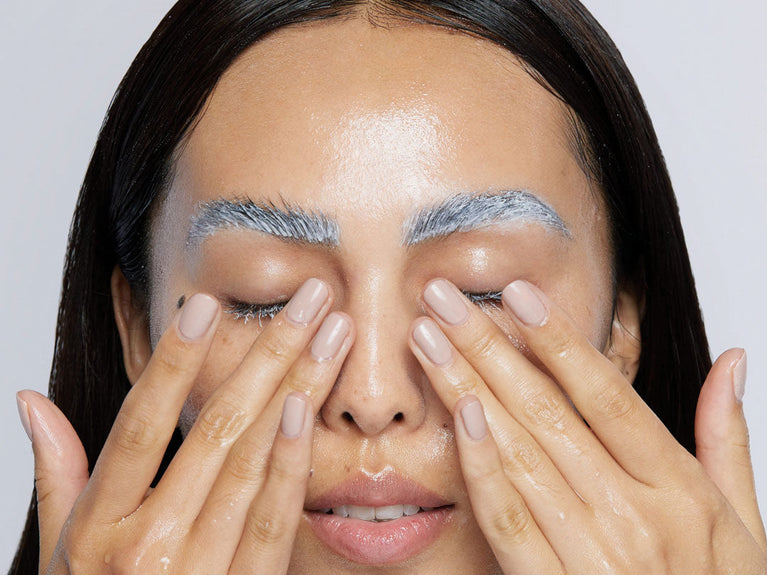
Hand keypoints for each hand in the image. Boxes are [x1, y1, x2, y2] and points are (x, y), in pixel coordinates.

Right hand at [17, 279, 353, 573]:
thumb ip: (56, 473)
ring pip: (253, 462)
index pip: (141, 424)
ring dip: (297, 390)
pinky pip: (274, 520)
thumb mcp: (62, 552)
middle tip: (310, 299)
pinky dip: (292, 463)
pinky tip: (310, 410)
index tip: (206, 303)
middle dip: (269, 354)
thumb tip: (31, 400)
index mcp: (98, 527)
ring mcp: (198, 572)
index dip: (174, 362)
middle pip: (216, 430)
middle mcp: (148, 545)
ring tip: (330, 334)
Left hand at [410, 278, 766, 572]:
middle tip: (443, 298)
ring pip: (519, 453)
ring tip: (429, 340)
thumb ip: (728, 438)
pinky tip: (458, 418)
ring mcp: (593, 554)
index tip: (516, 293)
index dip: (559, 341)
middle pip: (548, 412)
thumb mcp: (742, 524)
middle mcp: (635, 515)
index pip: (608, 396)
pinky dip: (482, 467)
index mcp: (680, 490)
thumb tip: (732, 360)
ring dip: (466, 388)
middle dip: (489, 347)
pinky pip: (509, 520)